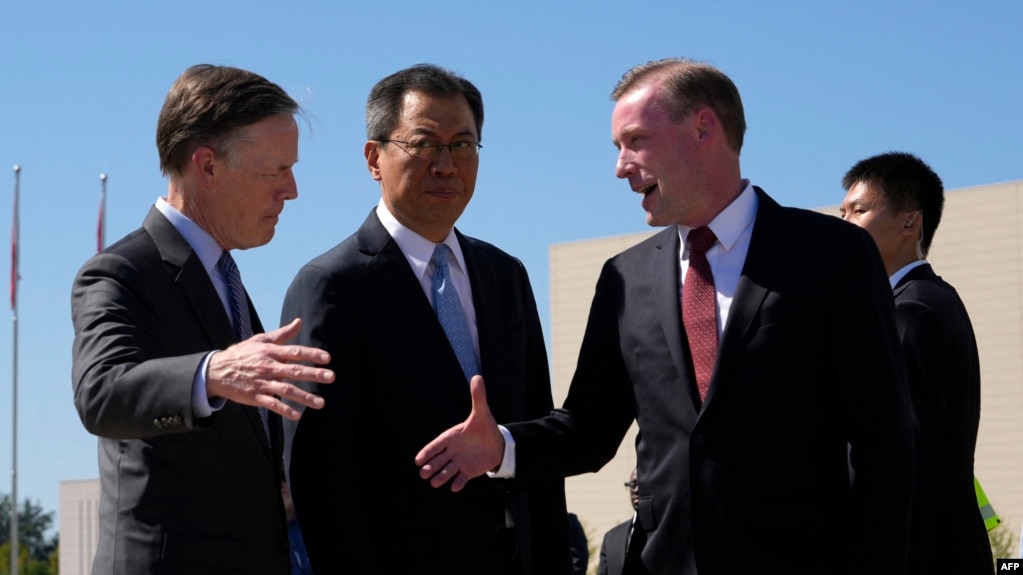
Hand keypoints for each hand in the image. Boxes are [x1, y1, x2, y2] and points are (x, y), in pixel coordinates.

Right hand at [206, 318, 334, 419]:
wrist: (216, 371)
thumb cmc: (242, 354)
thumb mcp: (260, 341)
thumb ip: (282, 334)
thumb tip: (299, 322)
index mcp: (271, 352)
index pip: (294, 352)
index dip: (311, 354)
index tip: (327, 358)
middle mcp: (268, 367)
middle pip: (294, 371)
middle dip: (314, 374)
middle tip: (331, 377)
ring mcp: (262, 382)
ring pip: (286, 389)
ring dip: (304, 397)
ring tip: (320, 403)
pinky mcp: (255, 396)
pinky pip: (272, 404)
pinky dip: (284, 410)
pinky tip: (297, 415)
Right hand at [415, 375, 504, 491]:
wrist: (496, 443)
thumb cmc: (483, 427)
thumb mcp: (481, 412)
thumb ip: (478, 397)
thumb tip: (477, 377)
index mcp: (451, 437)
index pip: (436, 445)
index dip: (427, 452)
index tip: (418, 460)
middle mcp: (452, 451)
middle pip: (438, 460)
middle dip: (430, 467)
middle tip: (423, 473)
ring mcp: (458, 463)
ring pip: (447, 471)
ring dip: (441, 477)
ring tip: (434, 483)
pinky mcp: (467, 472)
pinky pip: (461, 479)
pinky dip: (458, 483)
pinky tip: (455, 487)